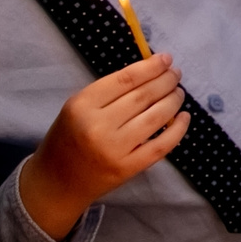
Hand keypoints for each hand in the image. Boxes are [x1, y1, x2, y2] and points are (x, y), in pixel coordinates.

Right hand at [16, 53, 190, 241]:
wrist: (55, 182)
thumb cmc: (68, 138)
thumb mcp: (78, 108)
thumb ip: (109, 91)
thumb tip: (150, 71)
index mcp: (82, 105)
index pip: (126, 79)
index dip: (151, 67)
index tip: (166, 59)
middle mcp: (97, 126)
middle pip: (144, 96)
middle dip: (166, 81)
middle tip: (176, 74)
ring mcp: (113, 149)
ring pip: (156, 117)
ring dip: (173, 101)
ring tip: (179, 93)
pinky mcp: (127, 168)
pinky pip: (161, 146)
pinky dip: (178, 130)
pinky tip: (184, 117)